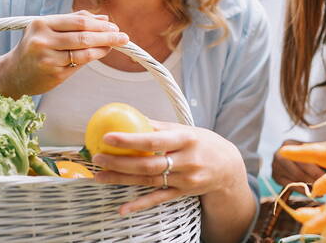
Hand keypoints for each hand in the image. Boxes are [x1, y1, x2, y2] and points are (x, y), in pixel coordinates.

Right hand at [0, 11, 128, 97]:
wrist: (12, 74)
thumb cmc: (34, 48)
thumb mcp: (47, 29)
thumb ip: (74, 22)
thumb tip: (104, 19)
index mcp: (41, 24)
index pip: (78, 21)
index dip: (99, 24)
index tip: (114, 26)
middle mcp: (43, 40)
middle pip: (84, 36)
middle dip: (107, 36)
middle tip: (123, 37)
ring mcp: (48, 58)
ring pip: (84, 52)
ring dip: (104, 48)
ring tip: (115, 44)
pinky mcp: (53, 74)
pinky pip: (79, 64)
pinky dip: (94, 57)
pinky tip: (102, 53)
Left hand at [91, 120, 246, 214]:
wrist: (228, 168)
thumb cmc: (202, 143)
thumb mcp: (186, 130)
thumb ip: (159, 127)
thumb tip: (130, 117)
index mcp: (186, 139)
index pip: (154, 141)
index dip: (130, 140)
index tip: (108, 138)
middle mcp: (186, 161)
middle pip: (148, 164)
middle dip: (119, 162)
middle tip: (98, 158)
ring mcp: (185, 180)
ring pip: (148, 181)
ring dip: (121, 179)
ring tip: (99, 175)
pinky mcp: (183, 194)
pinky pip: (158, 199)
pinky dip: (139, 204)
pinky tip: (122, 208)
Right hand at [272, 139, 325, 193]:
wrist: (290, 156)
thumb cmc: (305, 152)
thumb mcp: (310, 149)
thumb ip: (318, 156)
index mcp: (288, 144)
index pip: (303, 160)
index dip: (316, 170)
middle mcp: (279, 155)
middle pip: (298, 172)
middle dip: (314, 180)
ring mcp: (275, 166)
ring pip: (295, 180)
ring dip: (309, 186)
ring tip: (322, 190)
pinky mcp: (275, 177)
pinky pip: (290, 186)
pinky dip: (302, 190)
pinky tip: (312, 192)